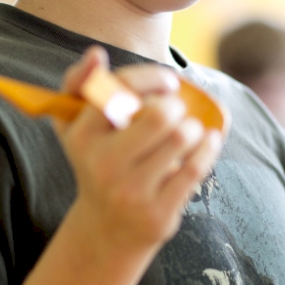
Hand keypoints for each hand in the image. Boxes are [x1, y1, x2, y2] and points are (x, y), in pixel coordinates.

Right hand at [53, 47, 223, 253]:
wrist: (106, 230)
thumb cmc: (96, 161)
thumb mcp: (75, 126)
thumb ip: (79, 83)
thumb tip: (96, 54)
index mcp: (82, 136)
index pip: (120, 91)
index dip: (151, 78)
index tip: (169, 82)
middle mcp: (103, 165)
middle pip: (158, 115)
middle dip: (175, 106)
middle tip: (175, 112)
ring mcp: (131, 192)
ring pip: (182, 139)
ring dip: (193, 128)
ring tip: (188, 131)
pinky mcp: (158, 213)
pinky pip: (195, 168)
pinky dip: (209, 147)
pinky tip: (207, 141)